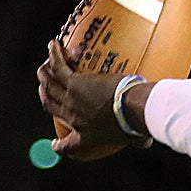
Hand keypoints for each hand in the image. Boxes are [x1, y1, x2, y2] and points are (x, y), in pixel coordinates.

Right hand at [36, 40, 152, 156]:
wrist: (132, 110)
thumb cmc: (136, 125)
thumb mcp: (134, 139)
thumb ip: (137, 141)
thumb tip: (146, 140)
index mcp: (85, 136)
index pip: (67, 144)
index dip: (58, 145)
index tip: (55, 144)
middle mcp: (72, 117)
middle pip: (50, 104)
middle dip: (45, 95)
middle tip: (46, 87)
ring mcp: (71, 98)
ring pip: (48, 83)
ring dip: (44, 73)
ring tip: (45, 65)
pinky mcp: (75, 82)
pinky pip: (58, 66)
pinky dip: (54, 55)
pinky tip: (55, 45)